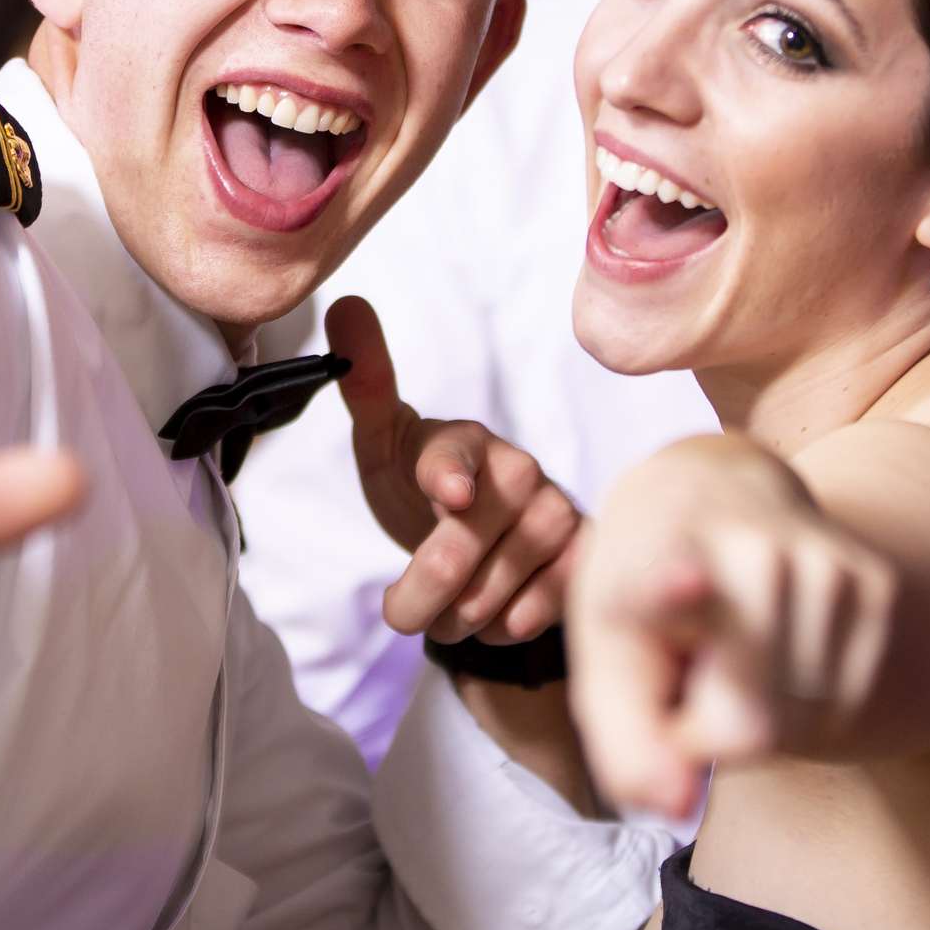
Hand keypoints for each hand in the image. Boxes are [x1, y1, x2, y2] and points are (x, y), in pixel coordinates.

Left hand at [324, 295, 580, 644]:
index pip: (450, 457)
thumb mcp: (385, 443)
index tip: (449, 494)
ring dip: (456, 619)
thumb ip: (366, 385)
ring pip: (490, 597)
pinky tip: (498, 605)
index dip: (448, 476)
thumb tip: (346, 303)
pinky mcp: (583, 556)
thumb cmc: (426, 486)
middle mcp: (518, 469)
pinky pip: (532, 615)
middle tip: (403, 609)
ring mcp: (556, 512)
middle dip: (415, 601)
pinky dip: (502, 626)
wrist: (485, 535)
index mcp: (463, 439)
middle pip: (454, 552)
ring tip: (454, 604)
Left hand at [567, 436, 894, 818]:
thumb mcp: (606, 658)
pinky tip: (780, 645)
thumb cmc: (648, 593)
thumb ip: (625, 744)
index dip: (675, 590)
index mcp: (659, 549)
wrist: (715, 493)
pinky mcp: (876, 582)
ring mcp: (820, 559)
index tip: (683, 582)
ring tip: (735, 644)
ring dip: (766, 716)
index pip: (669, 577)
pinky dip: (811, 704)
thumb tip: (676, 804)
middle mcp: (746, 544)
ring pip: (803, 720)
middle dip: (712, 727)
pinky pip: (848, 705)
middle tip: (692, 660)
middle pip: (750, 720)